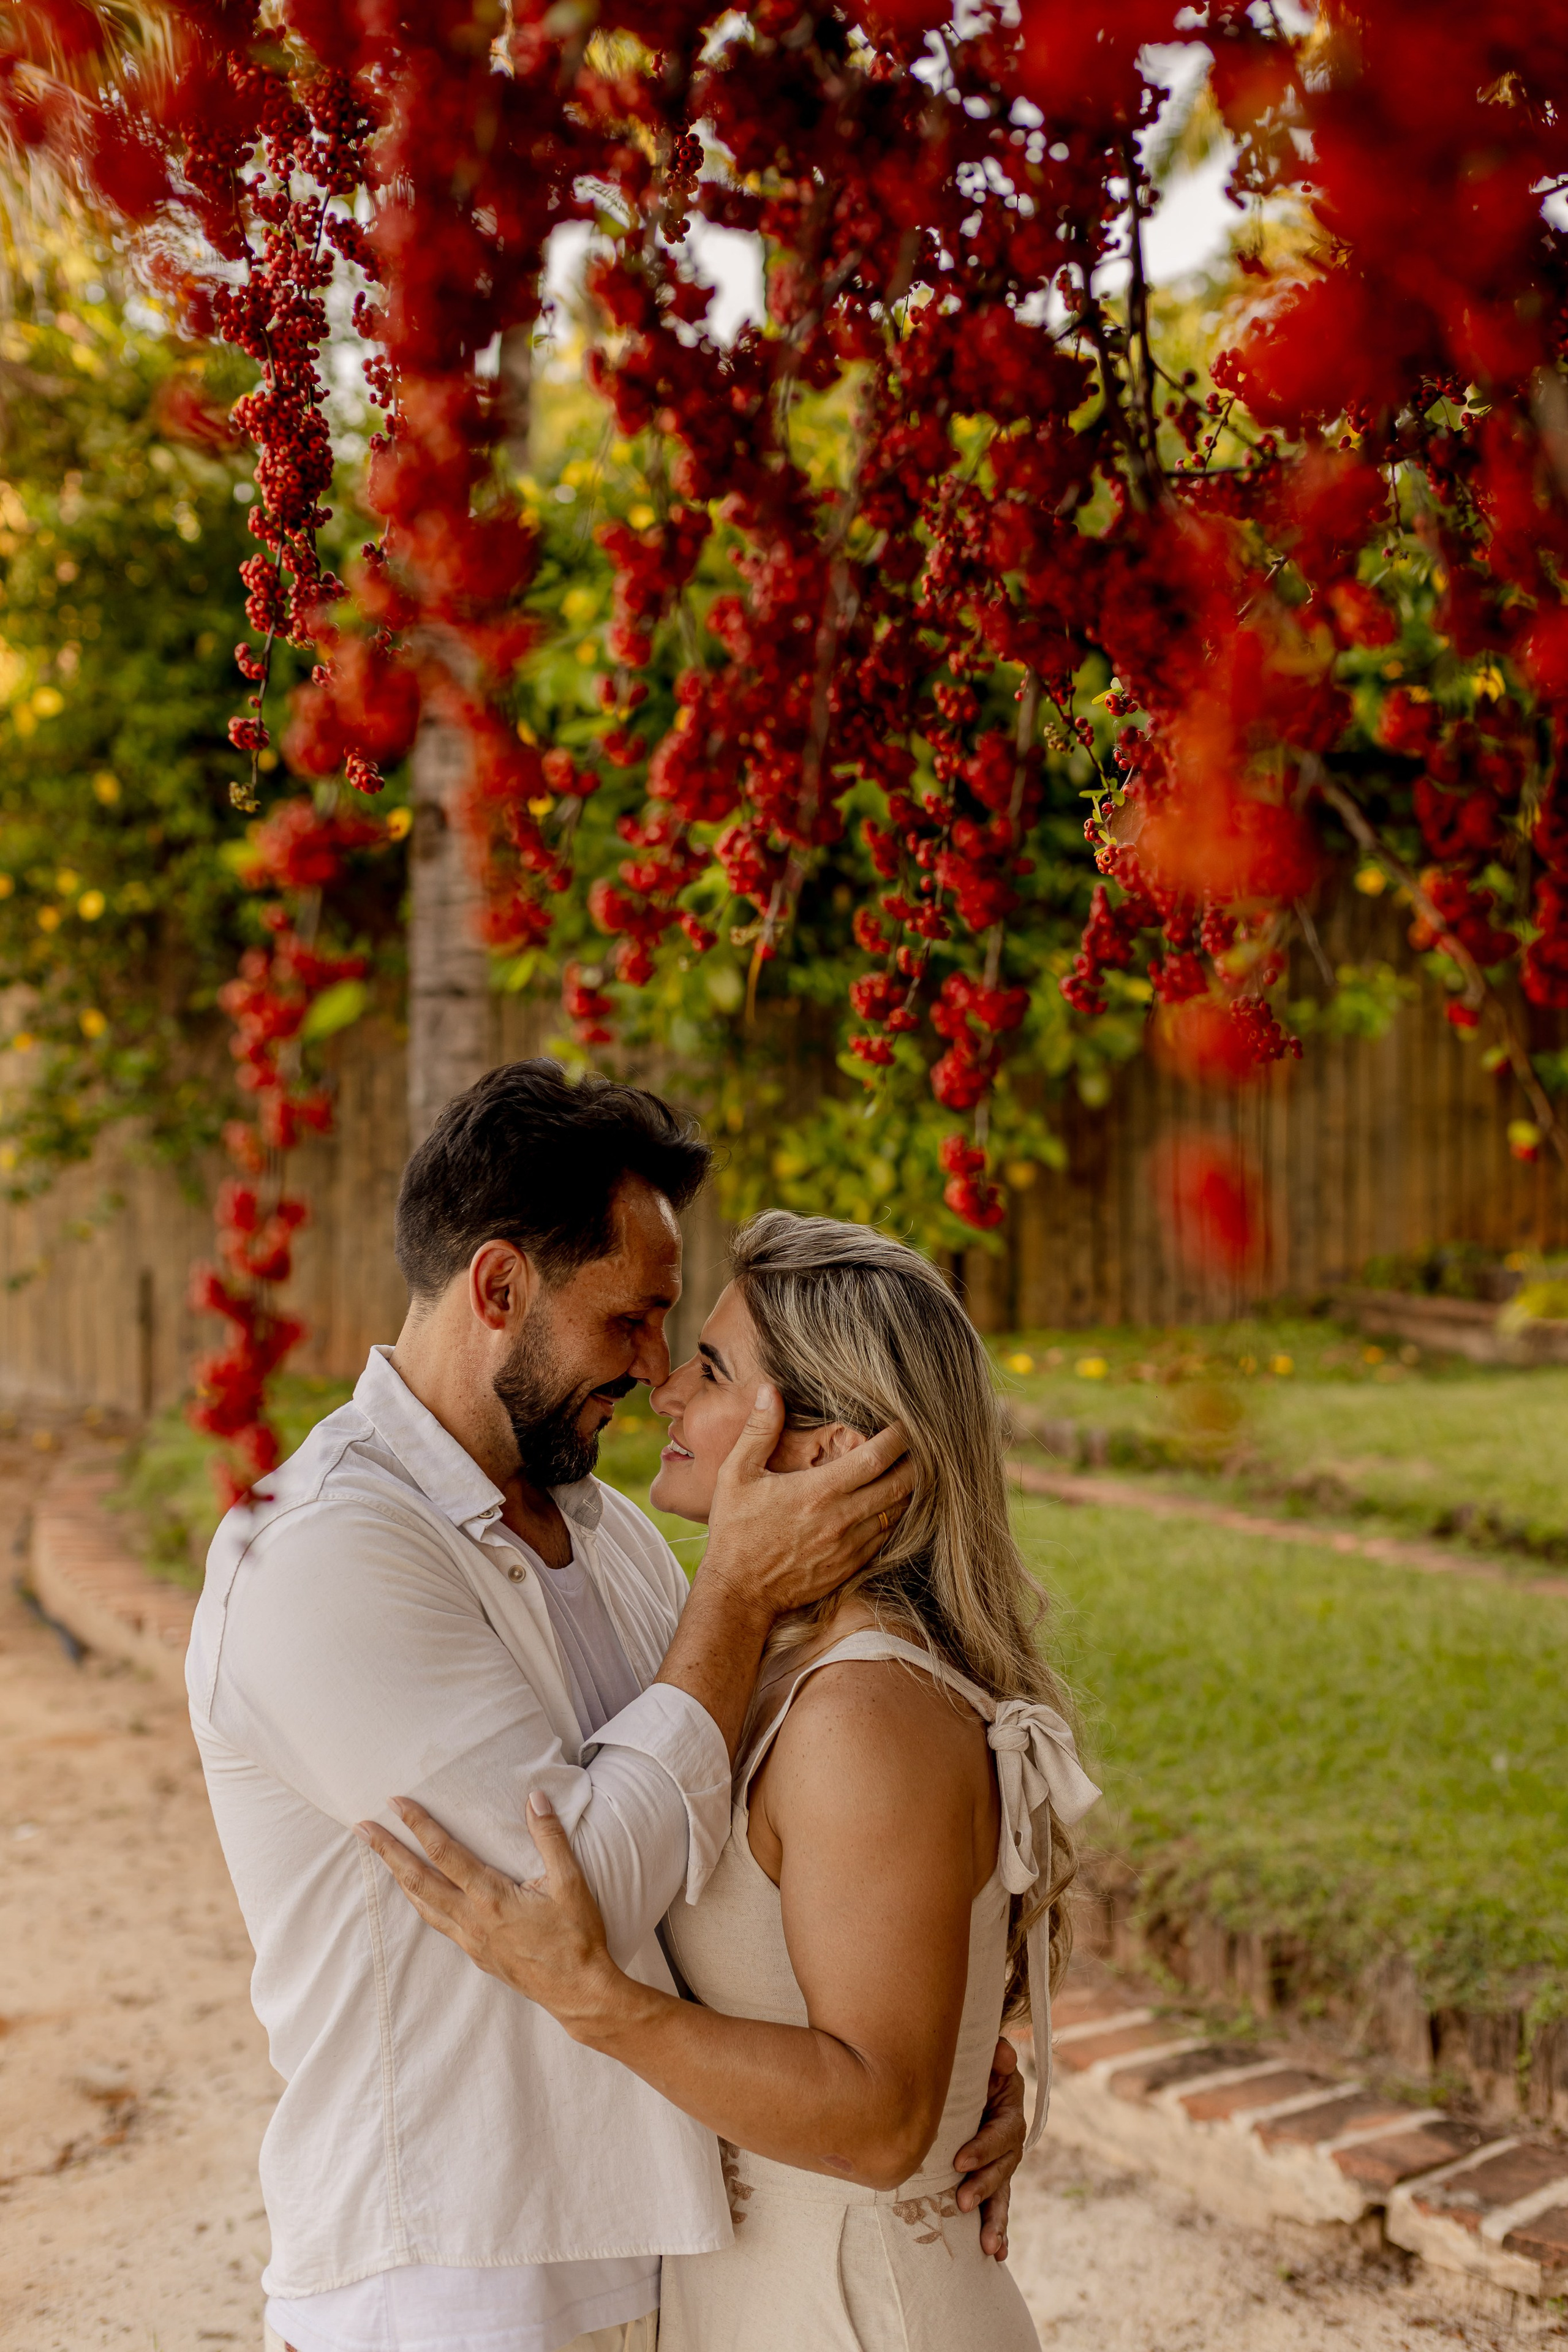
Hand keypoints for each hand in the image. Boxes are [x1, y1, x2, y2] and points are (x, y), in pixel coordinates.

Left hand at [354, 1793, 623, 2039]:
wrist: (578, 1992)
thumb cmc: (577, 1937)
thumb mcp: (571, 1883)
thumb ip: (550, 1838)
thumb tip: (535, 1798)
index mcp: (491, 1898)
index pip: (444, 1852)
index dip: (418, 1825)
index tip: (396, 1803)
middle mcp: (471, 1919)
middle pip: (417, 1880)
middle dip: (387, 1851)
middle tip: (361, 1828)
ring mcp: (470, 1940)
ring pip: (422, 1905)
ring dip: (398, 1877)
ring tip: (382, 1857)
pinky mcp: (477, 1955)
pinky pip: (438, 1923)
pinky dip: (420, 1902)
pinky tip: (420, 1896)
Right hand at [701, 1384, 914, 1618]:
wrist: (739, 1592)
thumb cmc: (735, 1531)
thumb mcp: (736, 1475)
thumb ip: (759, 1431)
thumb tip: (770, 1390)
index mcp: (818, 1492)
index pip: (874, 1458)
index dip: (898, 1438)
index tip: (909, 1423)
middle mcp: (841, 1519)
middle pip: (898, 1485)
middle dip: (917, 1462)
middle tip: (928, 1444)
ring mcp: (849, 1547)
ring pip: (897, 1513)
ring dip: (910, 1490)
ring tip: (916, 1470)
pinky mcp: (850, 1566)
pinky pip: (886, 1538)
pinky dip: (896, 1518)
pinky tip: (895, 1505)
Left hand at [952, 2036, 1024, 2260]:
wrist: (968, 2083)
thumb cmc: (972, 2070)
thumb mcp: (983, 2059)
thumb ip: (994, 2057)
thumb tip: (1002, 2051)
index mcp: (1009, 2112)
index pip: (1001, 2134)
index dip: (983, 2149)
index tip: (959, 2161)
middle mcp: (1009, 2143)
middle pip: (1003, 2169)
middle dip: (983, 2188)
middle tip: (960, 2201)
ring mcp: (1001, 2165)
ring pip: (1003, 2195)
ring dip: (996, 2221)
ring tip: (989, 2246)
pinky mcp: (990, 2181)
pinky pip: (998, 2208)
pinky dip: (1000, 2231)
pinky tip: (998, 2255)